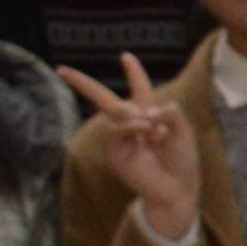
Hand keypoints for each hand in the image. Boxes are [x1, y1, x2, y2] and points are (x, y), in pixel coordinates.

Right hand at [55, 57, 196, 243]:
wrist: (177, 189)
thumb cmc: (182, 161)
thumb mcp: (184, 134)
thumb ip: (173, 117)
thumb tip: (155, 108)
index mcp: (150, 116)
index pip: (140, 90)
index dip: (134, 73)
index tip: (126, 56)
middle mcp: (132, 125)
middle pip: (104, 99)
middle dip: (83, 84)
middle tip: (62, 69)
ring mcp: (121, 139)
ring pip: (116, 112)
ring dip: (136, 115)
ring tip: (153, 127)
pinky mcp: (116, 154)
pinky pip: (117, 131)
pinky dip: (131, 126)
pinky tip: (145, 129)